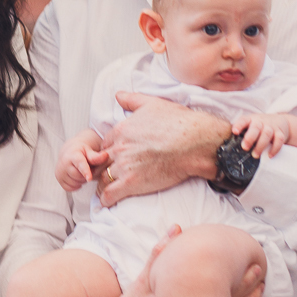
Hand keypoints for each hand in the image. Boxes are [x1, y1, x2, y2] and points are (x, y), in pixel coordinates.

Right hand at [56, 144, 109, 191]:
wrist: (69, 151)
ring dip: (81, 180)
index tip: (89, 178)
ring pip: (75, 183)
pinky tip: (77, 177)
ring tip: (82, 172)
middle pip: (79, 176)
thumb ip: (96, 156)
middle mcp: (63, 162)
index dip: (85, 171)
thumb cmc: (82, 152)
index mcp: (73, 154)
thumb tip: (105, 155)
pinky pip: (70, 188)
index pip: (80, 163)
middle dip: (87, 175)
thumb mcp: (90, 151)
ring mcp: (59, 171)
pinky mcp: (58, 178)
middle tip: (89, 169)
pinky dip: (75, 185)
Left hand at [96, 93, 229, 207]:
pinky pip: (109, 194)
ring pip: (103, 179)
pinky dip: (105, 199)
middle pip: (101, 162)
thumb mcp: (152, 104)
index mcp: (121, 130)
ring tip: (105, 189)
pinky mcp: (132, 183)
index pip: (104, 144)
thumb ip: (132, 100)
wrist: (195, 143)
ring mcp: (124, 166)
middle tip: (108, 174)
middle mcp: (119, 148)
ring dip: (103, 184)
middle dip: (103, 168)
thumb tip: (118, 95)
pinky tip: (107, 201)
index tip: (112, 157)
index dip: (107, 151)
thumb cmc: (178, 122)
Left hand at [231, 111, 289, 158]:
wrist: (280, 122)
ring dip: (260, 145)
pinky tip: (269, 155)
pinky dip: (274, 149)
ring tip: (255, 155)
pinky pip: (279, 140)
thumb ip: (242, 132)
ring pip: (267, 134)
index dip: (239, 125)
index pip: (243, 120)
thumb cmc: (260, 126)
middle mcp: (261, 122)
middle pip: (255, 127)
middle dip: (249, 138)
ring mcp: (271, 127)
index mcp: (251, 120)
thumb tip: (228, 145)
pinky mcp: (280, 133)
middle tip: (245, 147)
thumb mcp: (251, 125)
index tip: (234, 132)